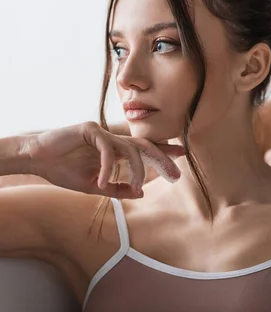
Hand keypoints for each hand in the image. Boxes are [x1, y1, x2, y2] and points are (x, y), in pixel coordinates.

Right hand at [25, 122, 184, 198]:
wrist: (36, 160)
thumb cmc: (64, 170)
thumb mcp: (94, 186)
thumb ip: (117, 189)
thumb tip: (141, 193)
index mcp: (116, 150)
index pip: (145, 148)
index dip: (164, 151)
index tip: (182, 156)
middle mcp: (113, 139)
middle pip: (145, 145)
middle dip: (163, 158)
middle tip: (176, 174)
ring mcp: (103, 132)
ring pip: (130, 148)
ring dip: (137, 169)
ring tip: (136, 186)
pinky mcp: (90, 130)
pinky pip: (107, 149)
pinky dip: (108, 167)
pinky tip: (102, 181)